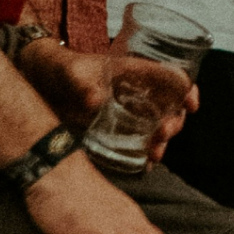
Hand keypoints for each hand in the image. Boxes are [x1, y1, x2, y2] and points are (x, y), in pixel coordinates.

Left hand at [16, 42, 197, 161]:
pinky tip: (145, 165)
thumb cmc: (60, 69)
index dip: (187, 89)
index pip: (172, 77)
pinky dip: (148, 152)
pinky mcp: (121, 127)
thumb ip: (82, 84)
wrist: (42, 83)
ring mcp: (132, 110)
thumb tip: (95, 101)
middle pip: (172, 106)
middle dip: (174, 122)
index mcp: (136, 72)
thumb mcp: (70, 72)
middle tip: (162, 134)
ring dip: (163, 141)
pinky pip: (142, 139)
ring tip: (154, 155)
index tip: (190, 104)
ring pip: (160, 125)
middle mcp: (140, 92)